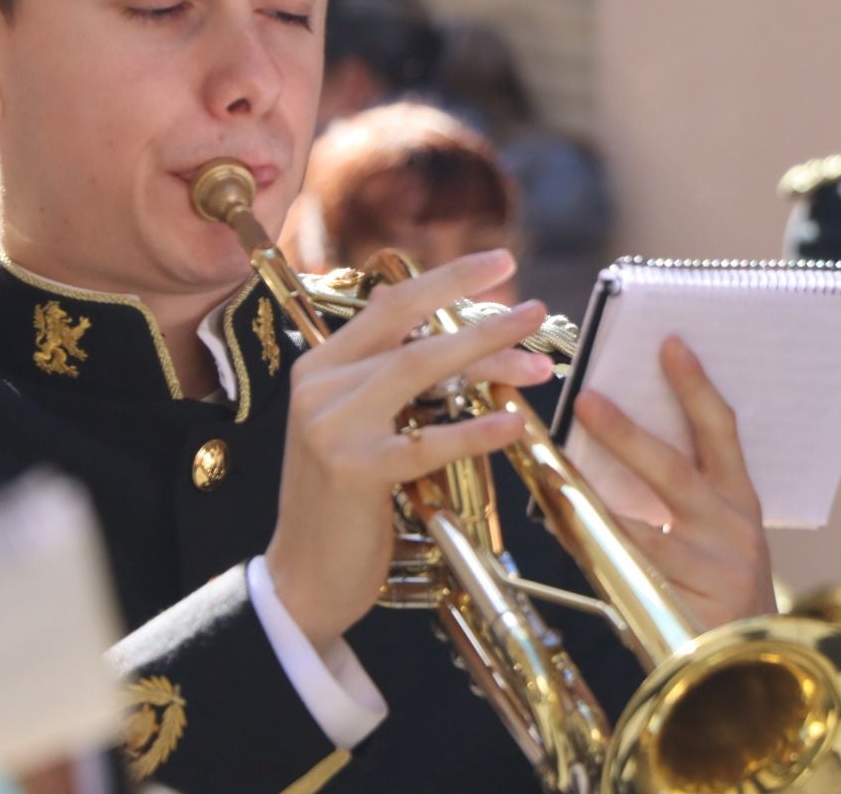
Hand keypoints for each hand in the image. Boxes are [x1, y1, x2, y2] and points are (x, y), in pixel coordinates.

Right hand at [265, 250, 553, 651]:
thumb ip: (388, 379)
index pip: (389, 305)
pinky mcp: (353, 470)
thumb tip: (453, 332)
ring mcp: (332, 426)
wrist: (302, 578)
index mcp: (320, 367)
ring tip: (537, 363)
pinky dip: (473, 431)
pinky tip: (511, 423)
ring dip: (485, 361)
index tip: (502, 262)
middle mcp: (319, 386)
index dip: (447, 278)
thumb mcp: (354, 425)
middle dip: (480, 317)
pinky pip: (427, 442)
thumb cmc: (342, 502)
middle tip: (535, 311)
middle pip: (411, 333)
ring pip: (419, 372)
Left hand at [571, 336, 775, 628]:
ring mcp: (705, 572)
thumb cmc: (719, 590)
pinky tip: (553, 518)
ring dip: (585, 491)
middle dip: (625, 433)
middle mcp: (730, 531)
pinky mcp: (678, 607)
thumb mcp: (718, 533)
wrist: (746, 670)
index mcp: (740, 502)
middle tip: (585, 399)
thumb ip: (684, 492)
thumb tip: (616, 432)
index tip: (670, 343)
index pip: (722, 432)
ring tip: (545, 460)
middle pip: (673, 472)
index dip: (696, 387)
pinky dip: (582, 542)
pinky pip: (618, 567)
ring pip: (634, 525)